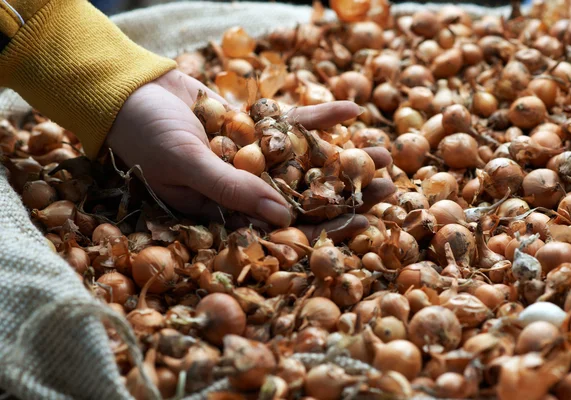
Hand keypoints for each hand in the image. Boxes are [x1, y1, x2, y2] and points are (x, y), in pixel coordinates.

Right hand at [107, 70, 394, 241]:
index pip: (285, 229)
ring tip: (384, 155)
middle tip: (389, 191)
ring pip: (307, 162)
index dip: (327, 229)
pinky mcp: (256, 129)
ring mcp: (253, 158)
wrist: (129, 92)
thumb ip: (232, 190)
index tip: (367, 225)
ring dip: (344, 158)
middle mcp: (245, 190)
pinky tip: (354, 109)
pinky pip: (293, 125)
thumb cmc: (145, 136)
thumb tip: (283, 217)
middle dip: (348, 195)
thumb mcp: (186, 164)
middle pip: (306, 197)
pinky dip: (321, 117)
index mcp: (227, 213)